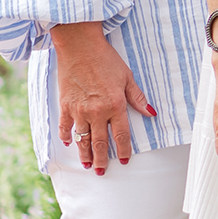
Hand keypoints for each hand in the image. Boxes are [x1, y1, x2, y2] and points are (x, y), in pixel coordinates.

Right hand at [53, 22, 154, 173]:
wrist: (80, 46)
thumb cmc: (107, 59)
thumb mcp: (127, 77)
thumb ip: (138, 98)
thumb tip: (151, 113)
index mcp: (115, 105)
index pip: (121, 135)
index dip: (123, 150)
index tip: (124, 160)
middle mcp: (97, 111)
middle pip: (100, 142)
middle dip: (102, 159)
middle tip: (102, 172)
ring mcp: (79, 110)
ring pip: (83, 139)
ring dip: (85, 153)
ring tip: (87, 165)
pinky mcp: (65, 105)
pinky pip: (65, 126)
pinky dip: (66, 136)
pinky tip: (68, 143)